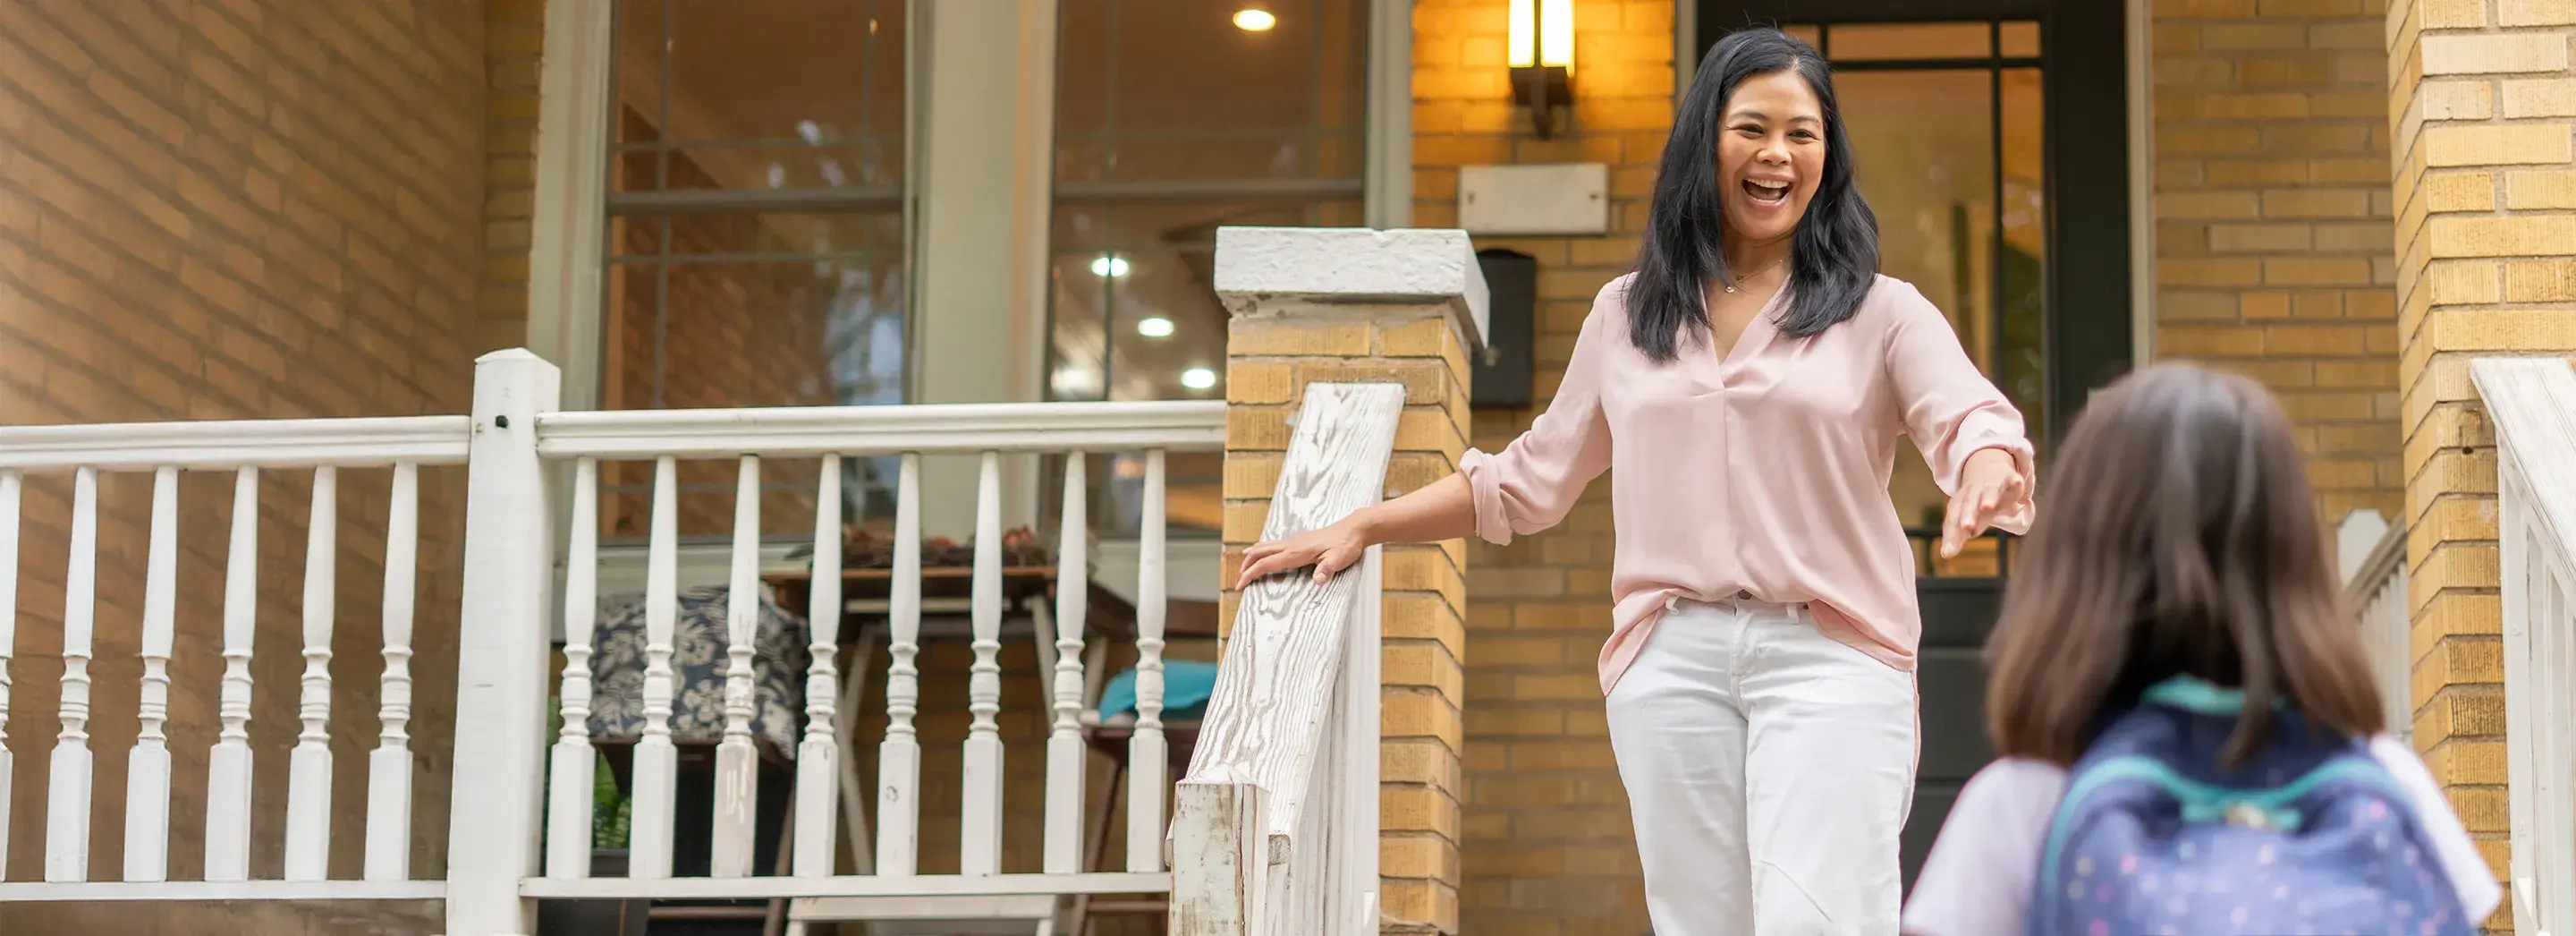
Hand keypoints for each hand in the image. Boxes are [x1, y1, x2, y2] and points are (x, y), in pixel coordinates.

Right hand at [1234, 519, 1368, 588]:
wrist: (1354, 529)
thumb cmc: (1346, 545)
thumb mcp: (1339, 559)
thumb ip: (1327, 569)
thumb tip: (1318, 580)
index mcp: (1296, 552)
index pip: (1266, 563)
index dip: (1250, 574)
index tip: (1240, 585)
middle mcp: (1291, 545)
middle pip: (1259, 553)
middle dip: (1246, 566)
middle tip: (1239, 581)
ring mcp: (1294, 541)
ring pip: (1264, 546)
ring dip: (1252, 557)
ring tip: (1244, 568)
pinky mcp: (1299, 540)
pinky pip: (1273, 545)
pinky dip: (1262, 551)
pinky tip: (1263, 554)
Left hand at [1942, 448, 2027, 558]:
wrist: (1987, 470)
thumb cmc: (1975, 502)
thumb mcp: (1967, 519)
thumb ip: (1957, 536)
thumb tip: (1945, 554)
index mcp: (1960, 505)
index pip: (1953, 520)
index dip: (1951, 536)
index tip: (1948, 552)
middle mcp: (1973, 493)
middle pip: (1969, 504)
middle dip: (1968, 514)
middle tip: (1966, 527)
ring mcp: (1990, 484)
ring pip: (1989, 491)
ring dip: (1988, 497)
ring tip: (1987, 506)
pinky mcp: (2007, 478)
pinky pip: (2011, 479)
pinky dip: (2014, 481)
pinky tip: (2018, 483)